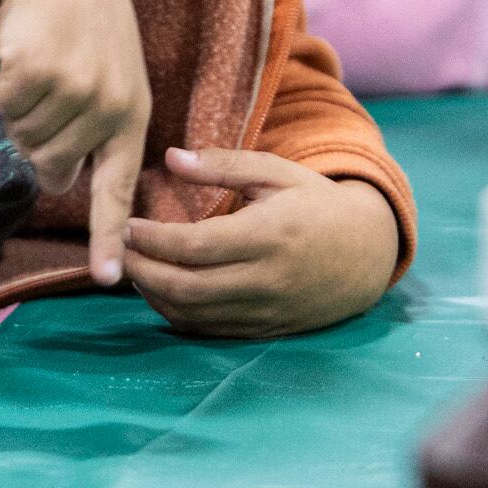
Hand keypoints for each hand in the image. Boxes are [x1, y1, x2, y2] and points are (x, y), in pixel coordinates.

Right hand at [0, 0, 150, 285]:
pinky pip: (5, 107)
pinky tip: (27, 50)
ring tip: (44, 63)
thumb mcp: (106, 77)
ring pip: (24, 138)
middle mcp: (110, 108)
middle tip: (52, 87)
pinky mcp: (41, 71)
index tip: (109, 279)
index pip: (118, 189)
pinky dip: (6, 85)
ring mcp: (76, 90)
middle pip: (50, 166)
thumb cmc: (82, 29)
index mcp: (131, 117)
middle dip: (37, 139)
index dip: (110, 237)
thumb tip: (58, 185)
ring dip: (21, 108)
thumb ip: (91, 134)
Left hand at [124, 147, 400, 338]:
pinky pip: (210, 330)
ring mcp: (266, 310)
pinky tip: (164, 291)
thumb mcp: (277, 172)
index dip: (154, 239)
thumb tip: (170, 158)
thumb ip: (224, 166)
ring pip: (193, 314)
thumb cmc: (317, 204)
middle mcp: (266, 279)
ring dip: (155, 295)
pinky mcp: (265, 330)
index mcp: (270, 235)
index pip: (195, 246)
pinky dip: (178, 314)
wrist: (368, 253)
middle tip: (120, 251)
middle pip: (186, 287)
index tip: (129, 225)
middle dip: (144, 271)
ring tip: (137, 269)